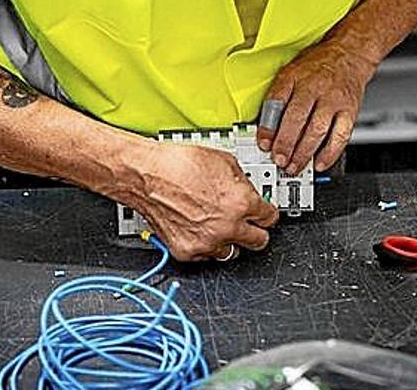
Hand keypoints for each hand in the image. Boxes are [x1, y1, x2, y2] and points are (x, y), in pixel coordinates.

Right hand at [111, 143, 277, 260]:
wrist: (146, 174)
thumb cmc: (178, 164)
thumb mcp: (224, 161)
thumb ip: (243, 182)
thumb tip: (249, 191)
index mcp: (242, 203)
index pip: (270, 218)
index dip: (267, 214)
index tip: (264, 215)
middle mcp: (228, 227)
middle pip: (259, 242)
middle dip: (256, 231)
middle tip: (249, 225)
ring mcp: (208, 243)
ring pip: (232, 253)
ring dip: (229, 241)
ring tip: (218, 226)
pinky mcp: (187, 252)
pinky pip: (206, 256)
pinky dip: (205, 245)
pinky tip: (198, 229)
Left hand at [257, 41, 376, 173]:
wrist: (350, 54)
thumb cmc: (317, 67)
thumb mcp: (290, 72)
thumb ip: (278, 97)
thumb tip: (265, 128)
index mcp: (294, 77)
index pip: (277, 101)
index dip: (268, 125)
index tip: (263, 143)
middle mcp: (315, 87)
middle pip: (297, 118)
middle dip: (286, 144)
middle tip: (278, 160)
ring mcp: (334, 100)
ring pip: (317, 130)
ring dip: (304, 152)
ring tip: (294, 166)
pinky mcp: (350, 111)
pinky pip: (340, 136)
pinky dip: (329, 153)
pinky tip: (319, 163)